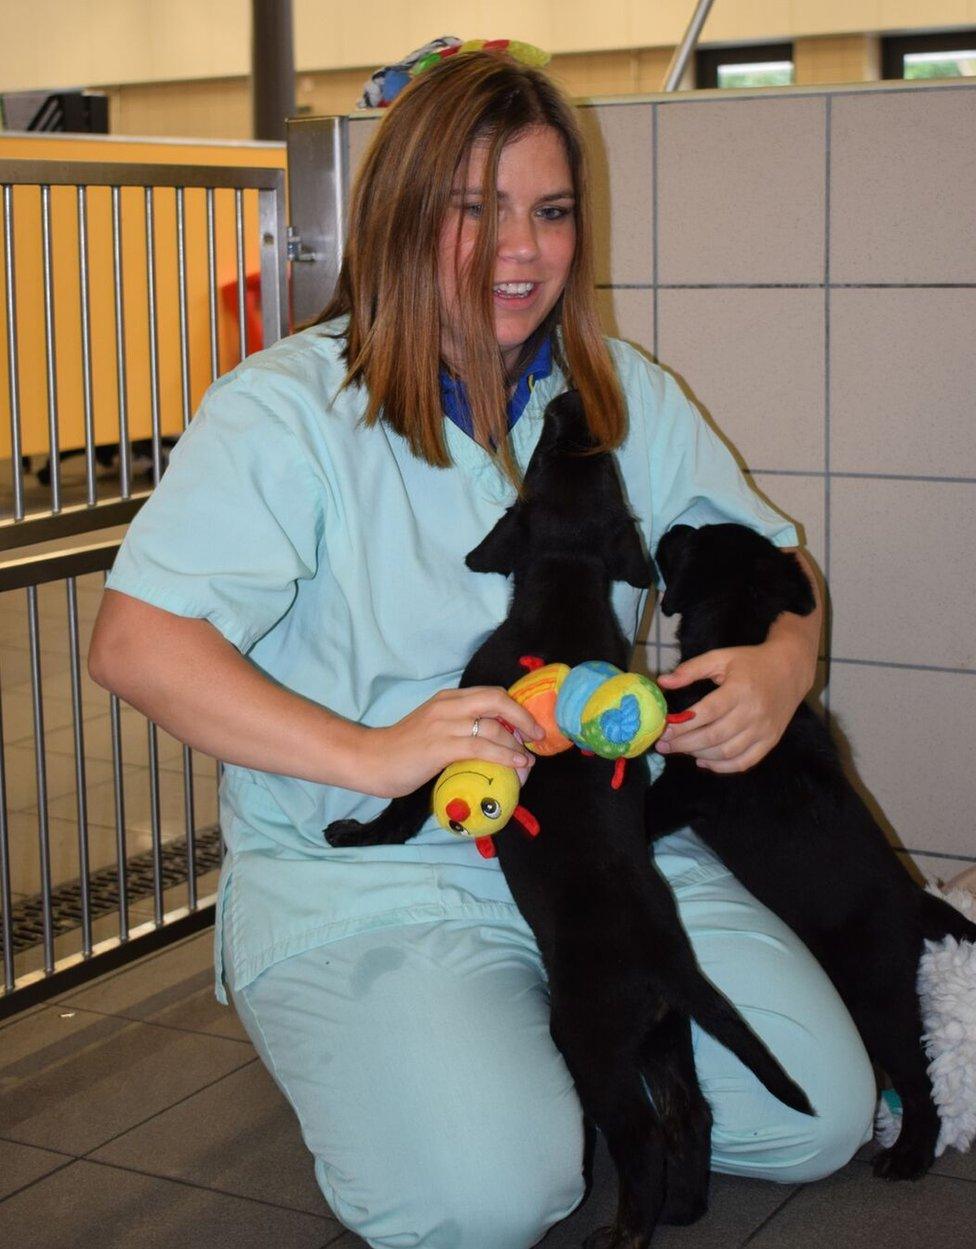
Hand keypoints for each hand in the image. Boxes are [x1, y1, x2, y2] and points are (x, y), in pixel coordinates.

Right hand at [359, 686, 543, 797]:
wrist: (371, 760)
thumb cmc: (402, 750)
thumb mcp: (435, 728)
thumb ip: (460, 728)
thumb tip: (494, 741)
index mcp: (448, 698)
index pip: (492, 694)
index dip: (516, 709)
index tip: (529, 726)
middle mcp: (448, 706)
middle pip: (498, 700)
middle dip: (524, 718)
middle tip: (537, 737)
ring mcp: (444, 725)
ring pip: (494, 727)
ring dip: (517, 746)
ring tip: (528, 763)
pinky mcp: (441, 747)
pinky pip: (482, 747)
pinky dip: (505, 756)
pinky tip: (516, 765)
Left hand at [655, 639, 809, 773]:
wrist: (790, 670)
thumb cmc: (751, 662)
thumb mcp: (720, 658)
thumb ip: (691, 670)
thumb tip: (663, 682)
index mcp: (740, 690)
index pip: (707, 713)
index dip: (683, 725)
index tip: (663, 729)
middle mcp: (753, 713)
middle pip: (713, 737)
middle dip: (683, 744)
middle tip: (663, 745)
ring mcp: (764, 730)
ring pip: (726, 753)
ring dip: (698, 754)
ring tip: (680, 749)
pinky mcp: (770, 741)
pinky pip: (744, 762)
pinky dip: (721, 767)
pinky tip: (703, 761)